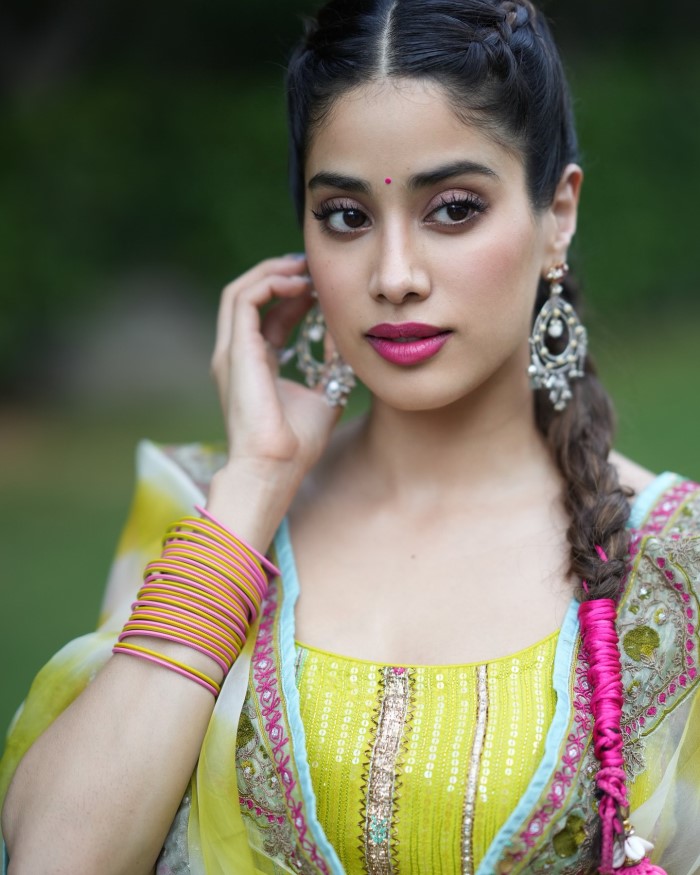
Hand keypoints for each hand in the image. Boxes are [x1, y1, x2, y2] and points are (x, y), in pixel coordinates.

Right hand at [211, 255, 342, 493]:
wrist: (274, 468)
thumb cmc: (297, 444)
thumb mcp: (324, 395)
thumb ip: (332, 368)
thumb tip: (348, 341)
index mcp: (256, 365)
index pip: (271, 316)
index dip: (296, 295)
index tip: (324, 286)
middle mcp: (238, 354)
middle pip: (250, 297)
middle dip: (280, 274)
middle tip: (313, 267)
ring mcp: (231, 352)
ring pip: (240, 292)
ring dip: (272, 273)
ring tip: (305, 269)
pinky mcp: (235, 351)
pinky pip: (244, 301)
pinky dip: (269, 284)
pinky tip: (299, 284)